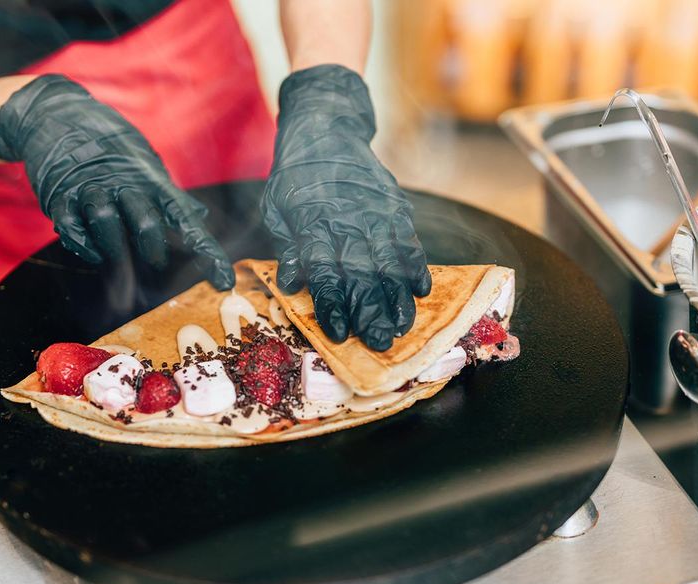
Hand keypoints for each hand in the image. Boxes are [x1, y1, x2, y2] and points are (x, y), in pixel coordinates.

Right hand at [0, 75, 233, 289]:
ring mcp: (91, 188)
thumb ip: (170, 196)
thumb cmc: (111, 146)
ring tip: (117, 260)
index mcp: (152, 182)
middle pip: (145, 218)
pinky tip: (92, 253)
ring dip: (114, 246)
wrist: (58, 113)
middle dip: (153, 244)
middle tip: (157, 261)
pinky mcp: (60, 193)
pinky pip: (70, 223)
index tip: (225, 279)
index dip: (207, 251)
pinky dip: (81, 242)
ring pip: (106, 219)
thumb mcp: (146, 165)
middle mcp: (124, 184)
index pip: (187, 221)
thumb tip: (201, 216)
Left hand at [262, 65, 430, 350]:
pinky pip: (408, 238)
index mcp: (312, 222)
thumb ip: (288, 246)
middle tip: (379, 342)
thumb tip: (291, 284)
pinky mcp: (393, 204)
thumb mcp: (276, 207)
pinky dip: (416, 264)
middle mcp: (346, 219)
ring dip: (397, 297)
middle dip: (370, 311)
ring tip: (403, 326)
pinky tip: (421, 289)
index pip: (323, 271)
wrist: (326, 127)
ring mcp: (374, 211)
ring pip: (389, 261)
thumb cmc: (295, 176)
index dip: (332, 304)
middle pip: (361, 273)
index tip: (339, 332)